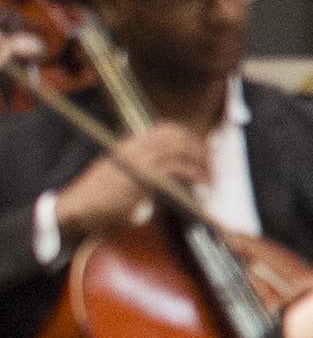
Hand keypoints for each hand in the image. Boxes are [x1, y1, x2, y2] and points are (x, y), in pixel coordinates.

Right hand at [52, 122, 214, 237]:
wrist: (76, 208)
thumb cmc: (94, 197)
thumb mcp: (115, 171)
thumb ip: (138, 165)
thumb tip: (165, 168)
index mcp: (127, 145)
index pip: (164, 128)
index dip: (187, 135)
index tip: (201, 146)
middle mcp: (134, 149)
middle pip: (177, 136)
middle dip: (200, 148)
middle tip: (212, 162)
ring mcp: (139, 162)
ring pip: (181, 150)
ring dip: (201, 163)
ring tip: (210, 177)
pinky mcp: (144, 178)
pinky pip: (177, 170)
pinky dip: (195, 175)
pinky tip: (201, 184)